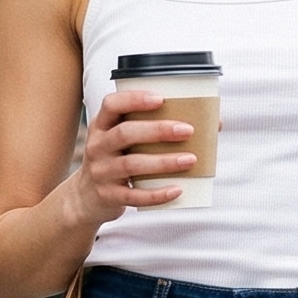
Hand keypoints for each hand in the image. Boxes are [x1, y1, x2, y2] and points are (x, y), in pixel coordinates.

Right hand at [69, 86, 193, 222]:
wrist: (86, 198)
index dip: (134, 99)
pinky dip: (157, 194)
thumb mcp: (120, 142)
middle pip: (125, 133)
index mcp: (101, 126)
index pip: (111, 105)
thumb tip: (212, 124)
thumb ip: (150, 130)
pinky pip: (134, 196)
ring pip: (132, 164)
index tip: (161, 99)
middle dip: (158, 130)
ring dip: (163, 162)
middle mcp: (98, 146)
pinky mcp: (109, 196)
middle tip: (187, 130)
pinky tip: (177, 190)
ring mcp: (101, 172)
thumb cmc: (116, 161)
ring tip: (190, 160)